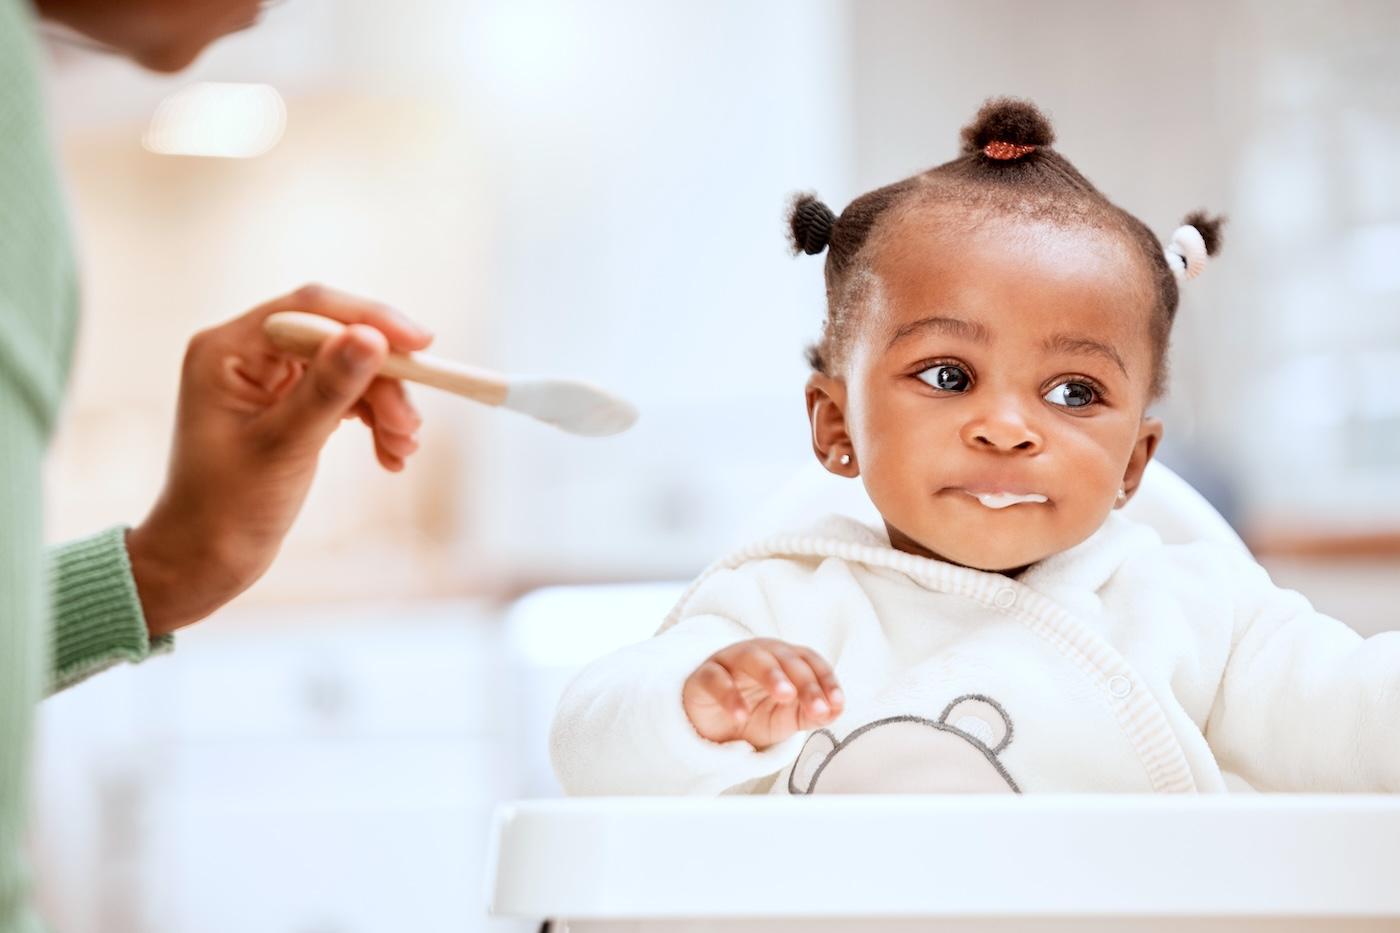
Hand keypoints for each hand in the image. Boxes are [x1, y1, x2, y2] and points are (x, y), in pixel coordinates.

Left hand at [126, 284, 433, 637]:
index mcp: (227, 350)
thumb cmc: (227, 509)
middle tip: (410, 426)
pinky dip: (374, 421)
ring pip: (349, 370)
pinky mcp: (290, 404)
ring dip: (384, 406)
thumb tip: (373, 337)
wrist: (204, 560)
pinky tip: (390, 455)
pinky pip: (346, 396)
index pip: (311, 311)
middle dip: (382, 381)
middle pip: (337, 341)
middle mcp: (248, 354)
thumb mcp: (284, 446)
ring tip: (402, 450)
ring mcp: (270, 380)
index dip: (370, 320)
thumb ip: (328, 389)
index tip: (421, 344)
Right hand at [682, 638, 843, 749]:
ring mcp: (730, 661)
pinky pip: (716, 679)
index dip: (826, 679)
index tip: (836, 703)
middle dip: (805, 682)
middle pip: (785, 657)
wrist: (714, 728)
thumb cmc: (756, 714)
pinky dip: (729, 695)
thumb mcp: (789, 718)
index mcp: (784, 658)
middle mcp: (760, 653)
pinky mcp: (704, 677)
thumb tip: (835, 710)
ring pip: (752, 658)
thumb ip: (812, 713)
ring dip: (772, 675)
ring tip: (786, 696)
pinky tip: (740, 715)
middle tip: (817, 707)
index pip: (809, 659)